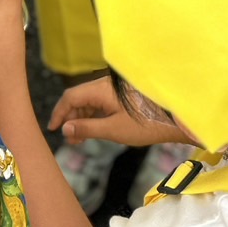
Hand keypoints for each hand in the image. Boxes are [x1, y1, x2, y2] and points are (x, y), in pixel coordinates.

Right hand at [49, 77, 179, 147]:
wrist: (175, 118)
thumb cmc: (145, 124)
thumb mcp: (113, 130)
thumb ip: (87, 128)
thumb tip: (66, 129)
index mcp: (101, 89)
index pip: (71, 97)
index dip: (59, 112)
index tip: (53, 128)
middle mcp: (106, 86)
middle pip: (79, 98)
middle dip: (71, 118)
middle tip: (69, 139)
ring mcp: (115, 91)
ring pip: (90, 102)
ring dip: (82, 119)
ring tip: (80, 140)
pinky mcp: (122, 97)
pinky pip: (101, 104)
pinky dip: (94, 117)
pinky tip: (93, 131)